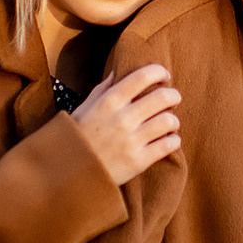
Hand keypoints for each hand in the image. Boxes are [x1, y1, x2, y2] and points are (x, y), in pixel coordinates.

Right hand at [69, 64, 182, 185]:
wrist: (69, 172)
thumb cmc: (77, 137)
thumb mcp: (84, 108)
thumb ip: (104, 89)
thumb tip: (118, 69)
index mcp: (109, 101)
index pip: (143, 76)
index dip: (159, 72)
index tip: (164, 76)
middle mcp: (122, 118)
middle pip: (163, 97)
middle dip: (173, 96)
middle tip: (174, 98)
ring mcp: (131, 141)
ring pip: (169, 121)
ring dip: (173, 120)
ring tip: (170, 122)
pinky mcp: (138, 161)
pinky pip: (168, 145)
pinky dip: (174, 140)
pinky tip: (169, 140)